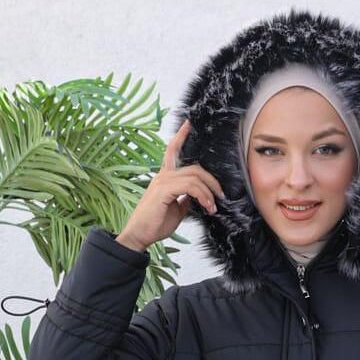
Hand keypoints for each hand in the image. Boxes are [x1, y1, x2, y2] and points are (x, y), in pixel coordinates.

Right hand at [116, 118, 225, 250]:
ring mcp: (163, 181)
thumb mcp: (177, 210)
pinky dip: (202, 196)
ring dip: (209, 191)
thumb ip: (186, 199)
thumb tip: (197, 197)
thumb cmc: (155, 224)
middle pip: (194, 167)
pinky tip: (207, 207)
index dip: (181, 136)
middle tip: (220, 195)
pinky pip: (190, 187)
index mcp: (165, 178)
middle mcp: (163, 176)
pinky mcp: (163, 190)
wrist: (139, 236)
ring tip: (213, 206)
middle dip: (211, 179)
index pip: (173, 151)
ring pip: (194, 176)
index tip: (189, 123)